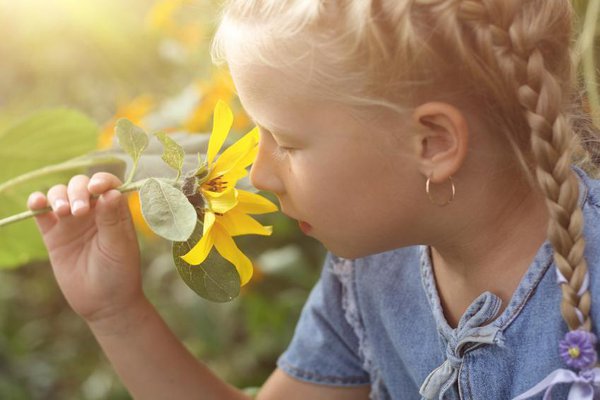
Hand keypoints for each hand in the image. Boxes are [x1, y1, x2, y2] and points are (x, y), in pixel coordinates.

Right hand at [28, 173, 143, 324]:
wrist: (104, 303)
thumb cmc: (120, 273)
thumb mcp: (119, 246)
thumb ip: (112, 220)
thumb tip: (111, 192)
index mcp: (115, 210)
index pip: (107, 184)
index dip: (101, 180)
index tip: (96, 188)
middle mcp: (93, 211)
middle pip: (80, 185)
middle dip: (77, 191)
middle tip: (78, 211)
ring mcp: (72, 221)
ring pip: (59, 194)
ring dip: (58, 196)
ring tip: (63, 212)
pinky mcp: (53, 234)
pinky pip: (42, 213)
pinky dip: (37, 203)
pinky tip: (37, 203)